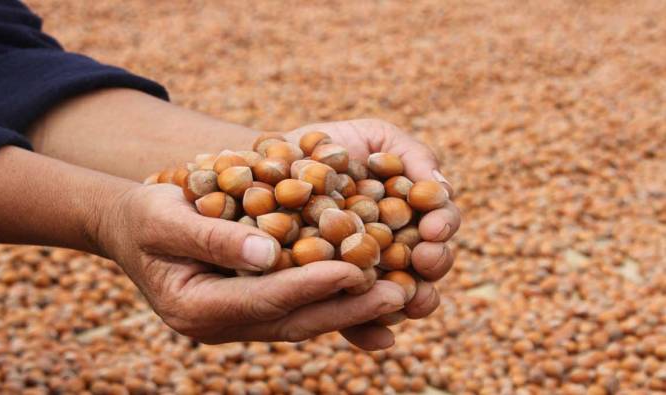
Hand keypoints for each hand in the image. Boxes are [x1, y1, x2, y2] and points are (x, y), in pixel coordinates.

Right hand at [94, 183, 406, 349]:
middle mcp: (218, 326)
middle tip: (399, 295)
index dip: (312, 286)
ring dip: (349, 309)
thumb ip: (213, 237)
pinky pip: (296, 310)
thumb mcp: (166, 216)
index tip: (355, 270)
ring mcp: (234, 323)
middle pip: (293, 321)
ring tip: (397, 294)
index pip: (265, 300)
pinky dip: (331, 299)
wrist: (129, 226)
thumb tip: (266, 255)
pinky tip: (368, 287)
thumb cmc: (144, 215)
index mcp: (195, 308)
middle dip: (347, 309)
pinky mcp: (249, 309)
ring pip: (300, 321)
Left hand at [286, 119, 460, 343]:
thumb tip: (444, 187)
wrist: (271, 163)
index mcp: (412, 214)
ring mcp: (366, 275)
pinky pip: (355, 320)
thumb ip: (413, 155)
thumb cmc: (328, 145)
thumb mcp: (375, 136)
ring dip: (412, 301)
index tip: (433, 225)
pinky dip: (370, 331)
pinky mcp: (333, 297)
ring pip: (401, 297)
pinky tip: (380, 337)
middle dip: (435, 262)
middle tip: (425, 257)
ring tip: (408, 298)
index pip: (439, 224)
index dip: (443, 226)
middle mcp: (396, 248)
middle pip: (430, 264)